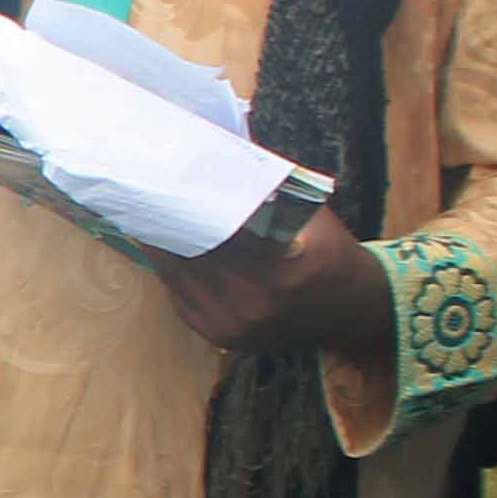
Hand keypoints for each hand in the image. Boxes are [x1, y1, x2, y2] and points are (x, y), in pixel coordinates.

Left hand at [156, 208, 394, 357]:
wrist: (351, 310)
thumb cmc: (330, 252)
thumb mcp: (310, 213)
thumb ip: (265, 192)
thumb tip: (216, 159)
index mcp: (279, 269)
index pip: (213, 231)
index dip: (183, 208)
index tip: (161, 185)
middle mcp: (252, 303)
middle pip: (188, 254)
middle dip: (165, 225)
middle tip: (144, 196)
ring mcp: (232, 326)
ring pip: (177, 277)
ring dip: (160, 247)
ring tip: (146, 217)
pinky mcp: (220, 337)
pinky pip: (180, 298)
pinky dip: (171, 273)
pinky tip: (162, 248)